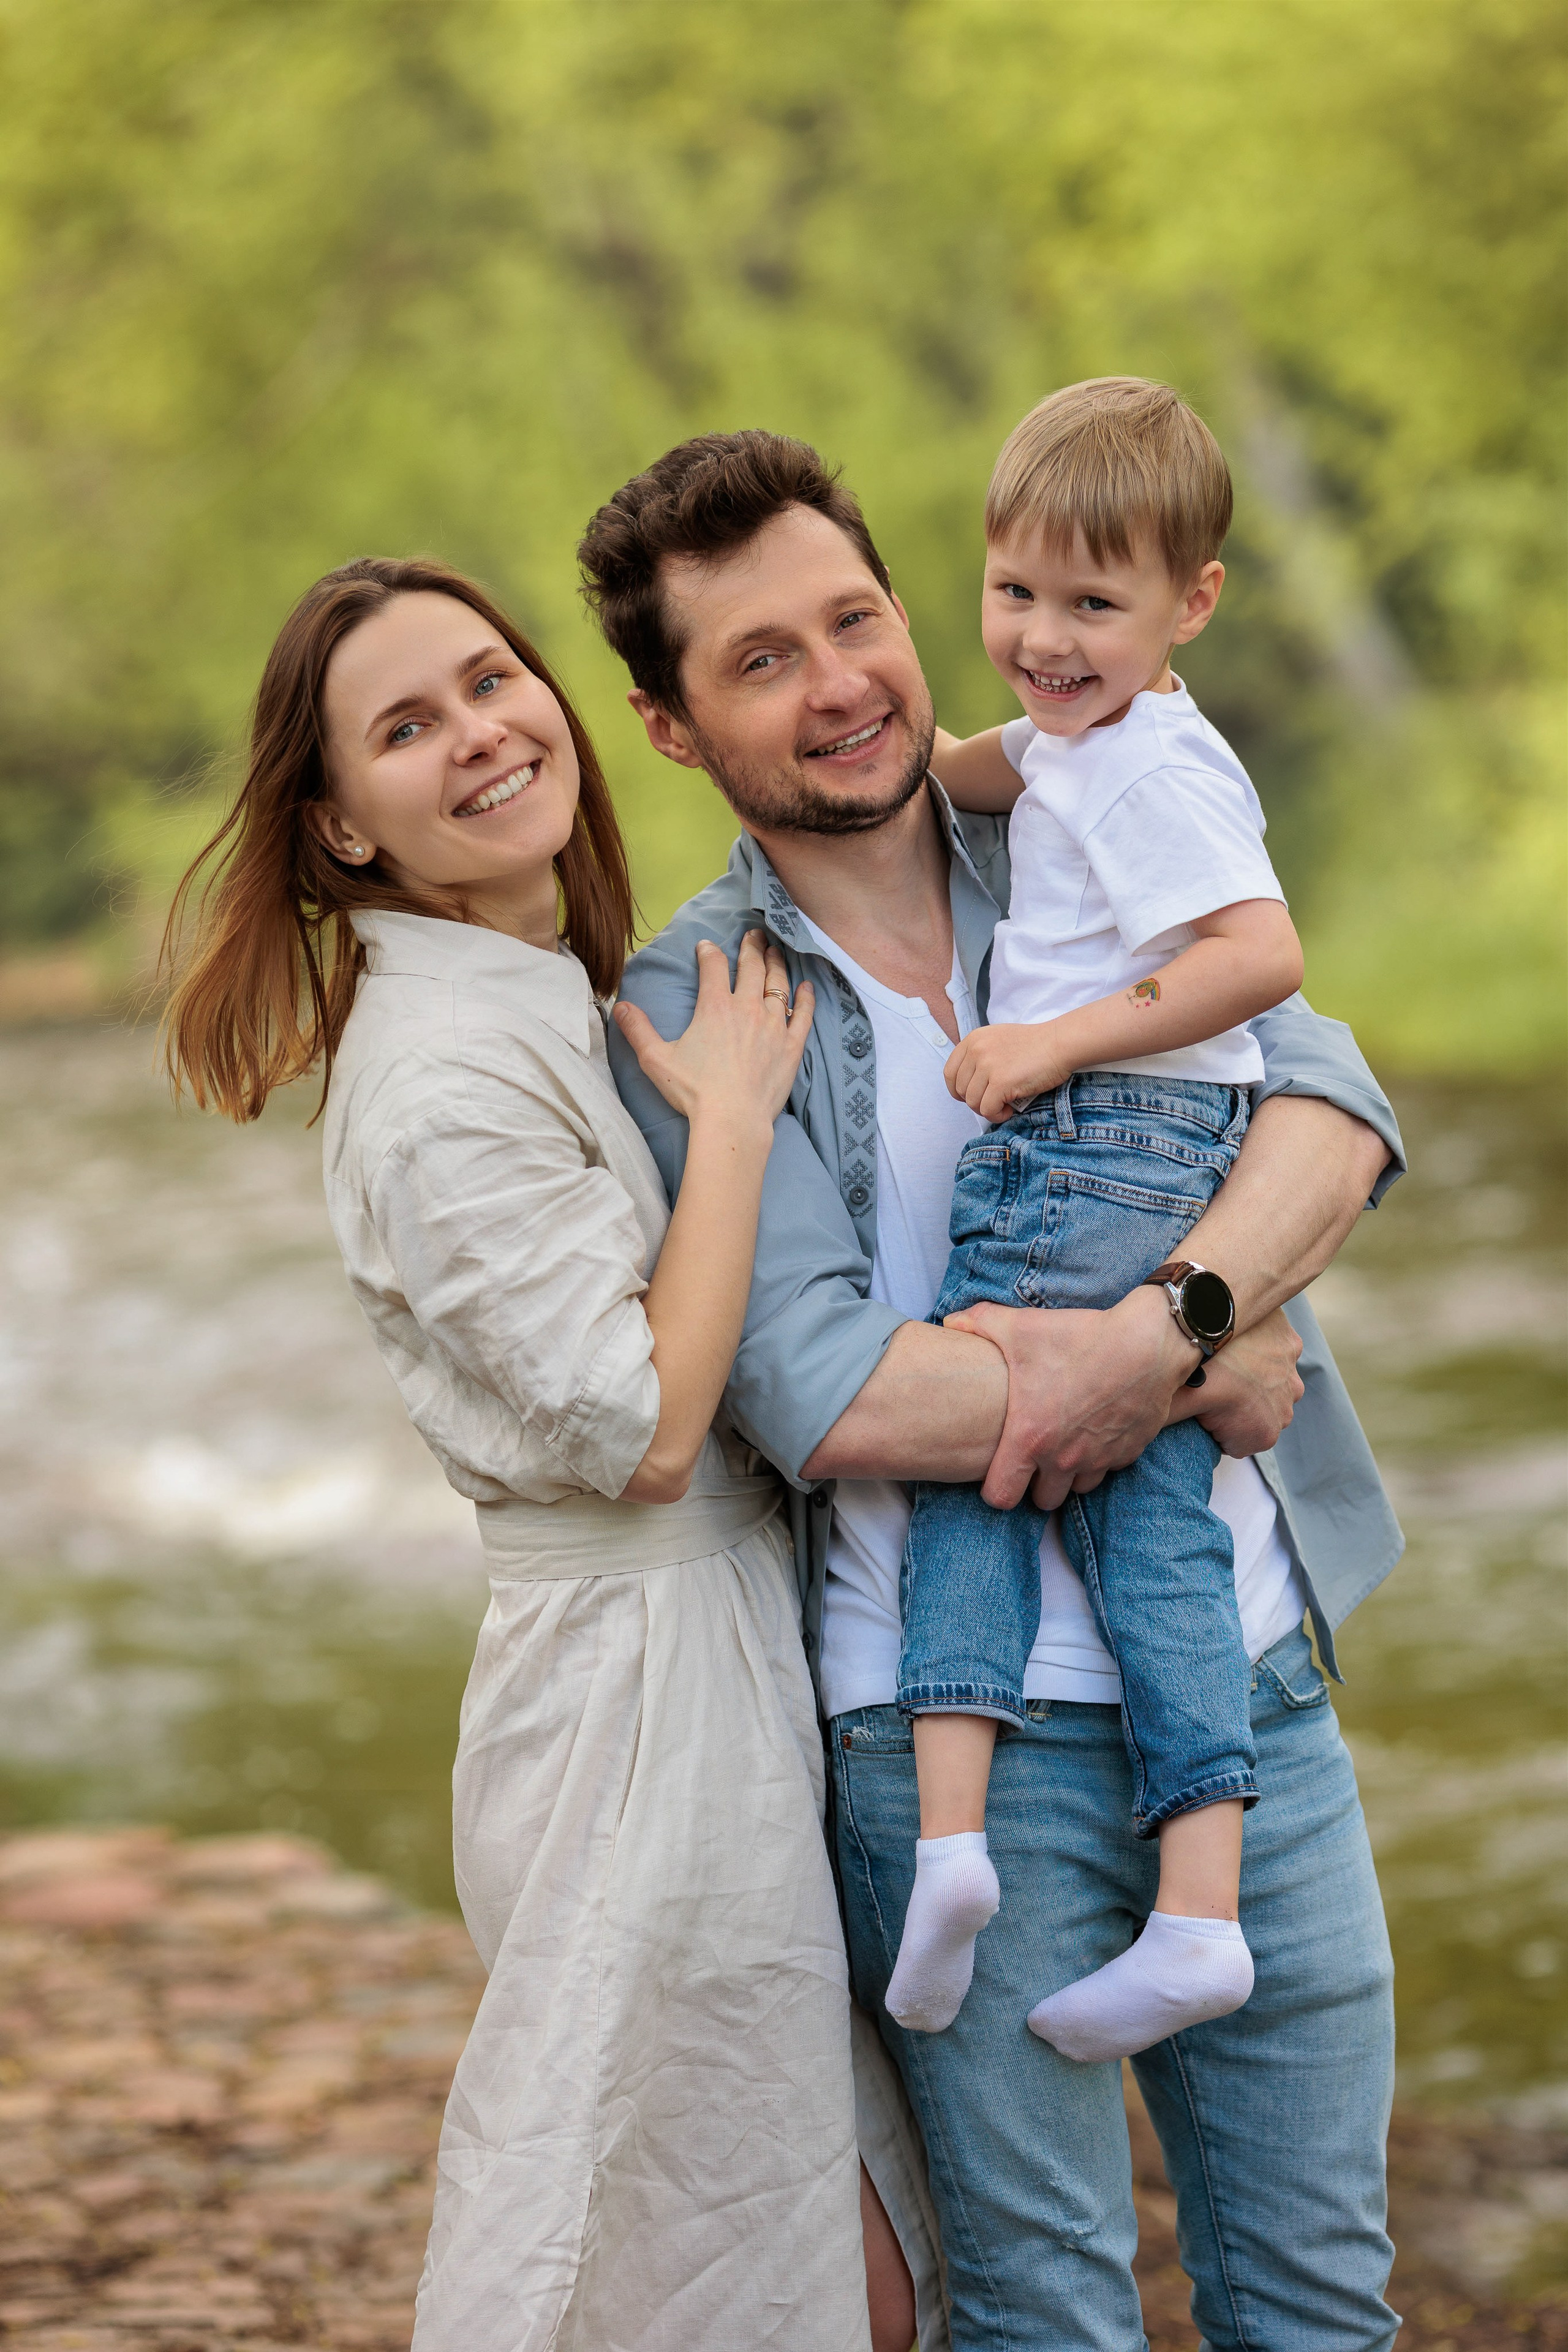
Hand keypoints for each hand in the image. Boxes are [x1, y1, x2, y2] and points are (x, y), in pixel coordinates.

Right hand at [613, 931, 813, 1135]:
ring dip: (777, 964)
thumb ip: (638, 1030)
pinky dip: (806, 998)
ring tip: (776, 952)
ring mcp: (773, 1025)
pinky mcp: (792, 1046)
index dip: (709, 951)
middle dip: (751, 946)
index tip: (706, 946)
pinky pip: (804, 1014)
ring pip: (778, 984)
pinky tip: (807, 986)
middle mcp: (746, 1008)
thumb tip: (620, 1007)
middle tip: (754, 934)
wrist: (732, 1120)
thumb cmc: (693, 1092)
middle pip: (752, 966)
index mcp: (714, 1007)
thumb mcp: (655, 1059)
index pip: (713, 966)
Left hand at [943, 1286, 1198, 1509]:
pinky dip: (1099, 1458)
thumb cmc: (1079, 1337)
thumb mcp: (1020, 1327)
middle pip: (1042, 1500)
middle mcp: (1063, 1459)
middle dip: (1034, 1484)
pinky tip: (1094, 1429)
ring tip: (1062, 1442)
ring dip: (1067, 1474)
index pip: (1000, 1497)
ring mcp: (1099, 1459)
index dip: (994, 1487)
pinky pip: (1108, 1469)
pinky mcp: (1128, 1452)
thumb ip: (977, 1324)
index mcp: (1030, 1438)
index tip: (996, 1468)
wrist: (1147, 1342)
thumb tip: (949, 1323)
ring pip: (1076, 1489)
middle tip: (1031, 1455)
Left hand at [944, 1022, 1070, 1121]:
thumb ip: (981, 1055)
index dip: (957, 1090)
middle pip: (960, 1090)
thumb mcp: (998, 1040)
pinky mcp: (1000, 1082)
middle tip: (994, 1101)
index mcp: (973, 1039)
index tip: (970, 1096)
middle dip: (975, 1101)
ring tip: (1004, 1105)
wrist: (1059, 1043)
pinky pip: (987, 1109)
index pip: (949, 1072)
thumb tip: (969, 1083)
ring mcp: (987, 1066)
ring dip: (987, 1109)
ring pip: (972, 1102)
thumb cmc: (1035, 1045)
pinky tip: (1009, 1110)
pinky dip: (997, 1115)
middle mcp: (976, 1050)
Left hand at [1168, 1309, 1303, 1455]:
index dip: (1210, 1422)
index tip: (1199, 1403)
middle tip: (1210, 1381)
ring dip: (1249, 1379)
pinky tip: (1239, 1345)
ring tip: (1224, 1362)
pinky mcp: (1293, 1349)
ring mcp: (1291, 1380)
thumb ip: (1165, 1427)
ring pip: (1265, 1388)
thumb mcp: (1176, 1403)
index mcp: (1261, 1435)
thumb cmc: (1200, 1365)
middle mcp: (1285, 1413)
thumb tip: (1143, 1440)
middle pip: (1250, 1416)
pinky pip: (1274, 1358)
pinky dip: (1261, 1353)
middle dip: (1231, 1404)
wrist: (1222, 1316)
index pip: (1231, 1441)